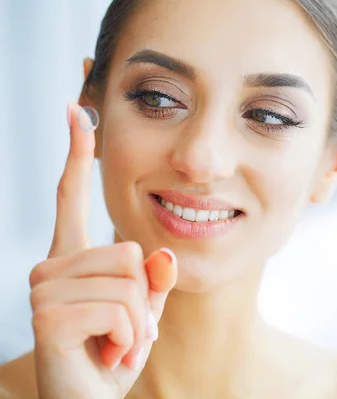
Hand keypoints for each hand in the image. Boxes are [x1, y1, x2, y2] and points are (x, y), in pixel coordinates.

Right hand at [29, 102, 177, 398]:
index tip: (77, 110)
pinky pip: (119, 307)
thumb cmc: (111, 355)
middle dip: (143, 298)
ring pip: (128, 280)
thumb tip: (162, 256)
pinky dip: (129, 337)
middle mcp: (51, 267)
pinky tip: (108, 354)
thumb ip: (152, 283)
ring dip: (137, 322)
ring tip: (115, 343)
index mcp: (73, 261)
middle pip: (128, 251)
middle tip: (127, 330)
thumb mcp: (141, 314)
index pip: (71, 198)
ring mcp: (45, 289)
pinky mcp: (48, 315)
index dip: (76, 154)